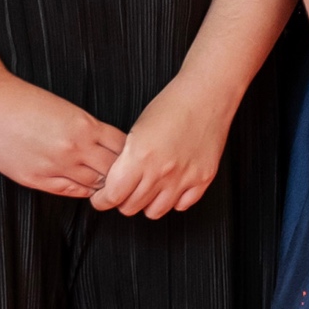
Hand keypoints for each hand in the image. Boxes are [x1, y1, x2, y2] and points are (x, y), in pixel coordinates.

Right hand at [0, 74, 126, 202]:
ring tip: (106, 184)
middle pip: (113, 170)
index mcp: (84, 125)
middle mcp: (74, 148)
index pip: (122, 146)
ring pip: (94, 185)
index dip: (129, 154)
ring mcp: (56, 166)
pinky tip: (84, 187)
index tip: (130, 156)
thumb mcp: (65, 108)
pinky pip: (69, 191)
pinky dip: (81, 191)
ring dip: (102, 185)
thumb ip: (86, 128)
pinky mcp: (37, 179)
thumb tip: (104, 144)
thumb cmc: (23, 101)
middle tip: (125, 177)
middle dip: (121, 173)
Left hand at [97, 69, 239, 218]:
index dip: (102, 200)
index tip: (102, 198)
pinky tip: (170, 186)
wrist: (206, 96)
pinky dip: (173, 200)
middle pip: (131, 207)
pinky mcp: (202, 179)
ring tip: (148, 189)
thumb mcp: (136, 130)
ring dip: (147, 203)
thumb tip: (117, 182)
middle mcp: (161, 171)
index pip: (112, 196)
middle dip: (122, 201)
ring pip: (155, 212)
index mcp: (139, 156)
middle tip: (124, 191)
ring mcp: (184, 178)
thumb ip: (126, 160)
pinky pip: (181, 205)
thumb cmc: (172, 106)